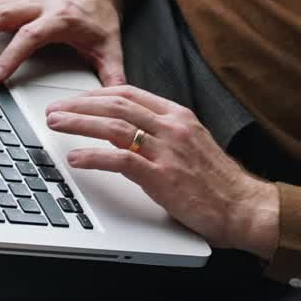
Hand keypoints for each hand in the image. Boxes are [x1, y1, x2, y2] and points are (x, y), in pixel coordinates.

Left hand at [46, 85, 279, 256]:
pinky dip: (93, 156)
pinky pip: (120, 159)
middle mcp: (172, 127)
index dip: (97, 94)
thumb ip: (163, 134)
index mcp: (179, 116)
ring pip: (114, 125)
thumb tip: (126, 131)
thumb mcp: (192, 145)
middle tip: (55, 109)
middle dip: (80, 103)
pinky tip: (75, 157)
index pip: (130, 93)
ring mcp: (167, 151)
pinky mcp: (162, 177)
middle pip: (116, 103)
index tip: (75, 98)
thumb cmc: (219, 182)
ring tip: (56, 124)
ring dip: (79, 122)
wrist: (245, 207)